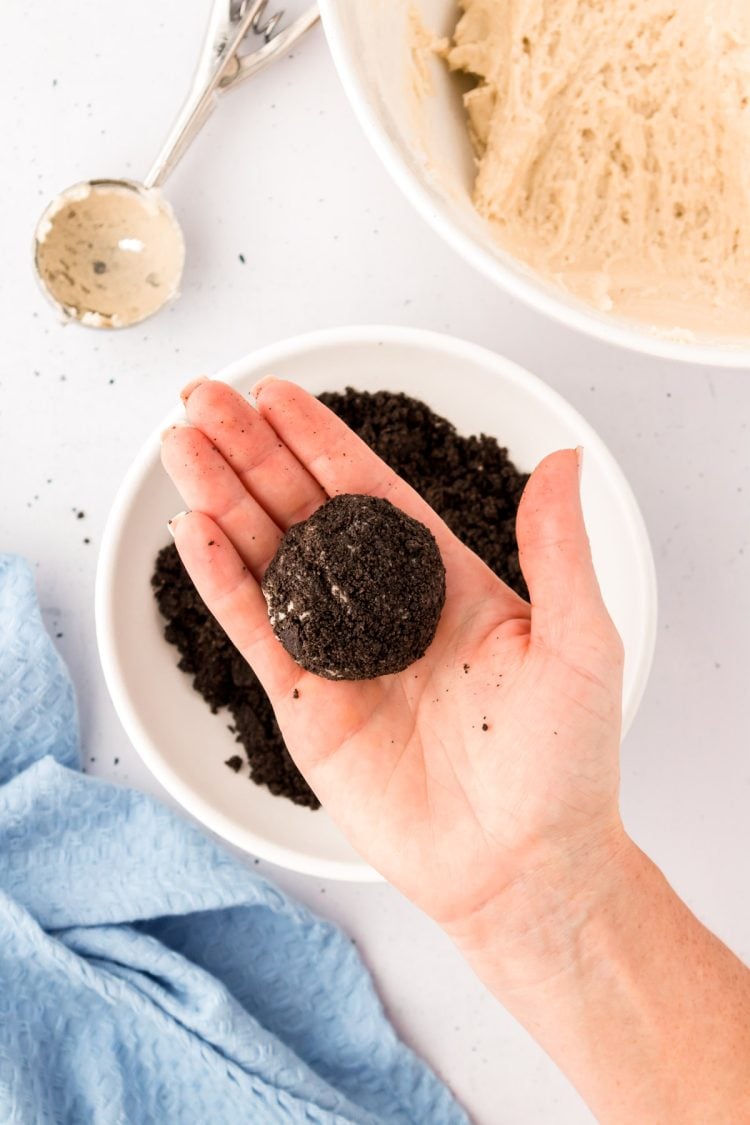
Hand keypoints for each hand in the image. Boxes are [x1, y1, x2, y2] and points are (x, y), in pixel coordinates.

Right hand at [161, 377, 625, 933]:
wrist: (523, 866)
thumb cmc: (564, 763)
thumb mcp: (579, 642)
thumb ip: (558, 548)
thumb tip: (567, 458)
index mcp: (444, 580)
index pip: (370, 490)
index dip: (319, 440)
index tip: (276, 393)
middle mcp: (386, 608)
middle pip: (304, 512)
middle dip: (253, 454)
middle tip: (204, 400)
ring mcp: (342, 654)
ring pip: (269, 561)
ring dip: (222, 502)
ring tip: (181, 446)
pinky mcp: (309, 707)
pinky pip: (257, 632)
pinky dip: (222, 582)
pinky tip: (193, 532)